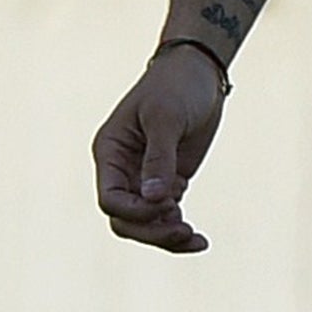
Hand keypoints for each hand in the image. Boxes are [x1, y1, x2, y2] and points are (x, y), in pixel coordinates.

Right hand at [93, 46, 227, 252]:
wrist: (199, 71)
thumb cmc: (176, 86)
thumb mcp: (167, 117)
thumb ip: (160, 158)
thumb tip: (154, 199)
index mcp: (111, 151)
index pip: (111, 199)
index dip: (136, 211)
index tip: (169, 203)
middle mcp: (123, 169)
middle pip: (125, 219)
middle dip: (152, 230)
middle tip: (184, 230)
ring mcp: (145, 178)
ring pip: (145, 223)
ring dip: (167, 236)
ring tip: (196, 238)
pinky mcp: (169, 181)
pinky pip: (166, 216)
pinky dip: (179, 231)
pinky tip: (199, 240)